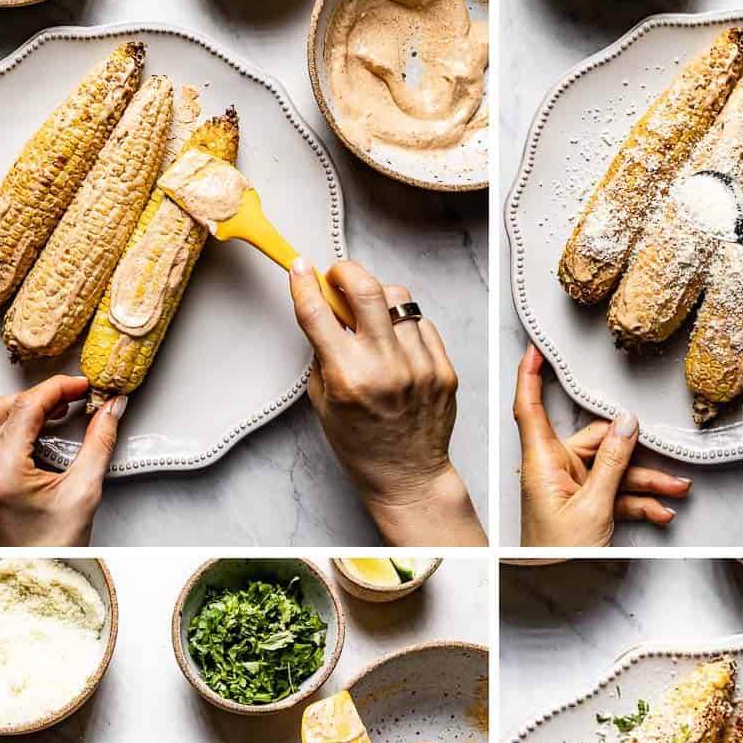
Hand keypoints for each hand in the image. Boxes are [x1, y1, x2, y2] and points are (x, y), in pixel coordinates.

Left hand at [0, 376, 123, 546]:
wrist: (32, 578)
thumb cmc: (54, 550)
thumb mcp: (84, 493)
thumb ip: (99, 444)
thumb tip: (110, 411)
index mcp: (2, 474)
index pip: (26, 409)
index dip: (57, 389)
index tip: (80, 387)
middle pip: (0, 408)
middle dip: (38, 397)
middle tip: (70, 400)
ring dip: (9, 408)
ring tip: (40, 414)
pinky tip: (9, 431)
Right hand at [289, 259, 485, 545]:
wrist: (408, 475)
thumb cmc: (361, 444)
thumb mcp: (324, 401)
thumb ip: (323, 353)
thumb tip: (325, 308)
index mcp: (348, 378)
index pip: (318, 313)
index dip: (304, 282)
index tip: (300, 267)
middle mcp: (386, 368)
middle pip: (367, 289)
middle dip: (347, 271)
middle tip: (338, 277)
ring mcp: (419, 367)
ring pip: (399, 300)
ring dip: (377, 298)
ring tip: (370, 316)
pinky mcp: (443, 369)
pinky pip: (422, 324)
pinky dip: (404, 324)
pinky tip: (395, 342)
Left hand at [514, 345, 690, 545]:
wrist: (554, 584)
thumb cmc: (557, 553)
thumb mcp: (593, 505)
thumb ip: (612, 461)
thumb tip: (627, 423)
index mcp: (542, 461)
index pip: (530, 407)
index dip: (530, 375)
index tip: (536, 348)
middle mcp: (554, 468)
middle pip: (595, 441)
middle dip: (633, 452)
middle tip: (666, 456)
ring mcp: (569, 485)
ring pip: (612, 469)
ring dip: (645, 481)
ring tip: (676, 490)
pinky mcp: (583, 502)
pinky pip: (614, 492)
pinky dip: (637, 501)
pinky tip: (661, 511)